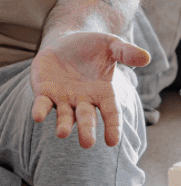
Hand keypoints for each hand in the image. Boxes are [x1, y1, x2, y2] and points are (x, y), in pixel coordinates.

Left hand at [29, 32, 149, 148]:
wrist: (65, 42)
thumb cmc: (93, 47)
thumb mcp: (111, 45)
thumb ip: (126, 52)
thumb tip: (146, 57)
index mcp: (103, 92)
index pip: (110, 112)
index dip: (112, 126)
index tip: (112, 142)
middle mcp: (84, 99)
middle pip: (86, 117)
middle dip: (87, 130)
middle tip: (87, 143)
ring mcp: (63, 98)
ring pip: (64, 115)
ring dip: (63, 125)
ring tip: (62, 134)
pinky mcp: (44, 92)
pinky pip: (42, 104)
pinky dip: (40, 111)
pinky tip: (38, 117)